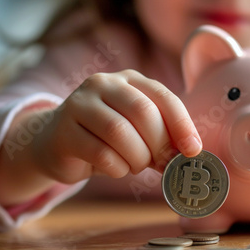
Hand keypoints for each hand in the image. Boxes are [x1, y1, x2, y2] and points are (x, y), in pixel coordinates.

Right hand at [34, 70, 201, 182]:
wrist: (56, 144)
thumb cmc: (106, 139)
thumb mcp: (138, 132)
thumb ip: (161, 137)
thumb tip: (188, 155)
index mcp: (129, 80)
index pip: (163, 97)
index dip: (182, 125)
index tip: (193, 151)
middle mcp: (103, 84)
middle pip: (142, 112)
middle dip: (159, 144)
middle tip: (164, 164)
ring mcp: (79, 104)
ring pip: (119, 132)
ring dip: (137, 158)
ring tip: (136, 166)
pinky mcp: (63, 130)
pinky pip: (100, 153)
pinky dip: (117, 168)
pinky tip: (117, 169)